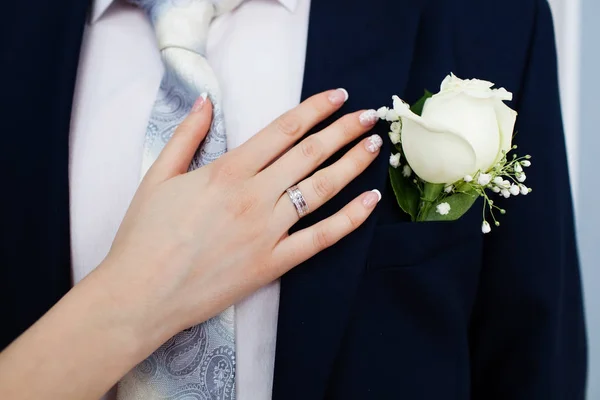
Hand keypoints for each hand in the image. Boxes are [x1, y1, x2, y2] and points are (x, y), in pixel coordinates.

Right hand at [100, 89, 382, 346]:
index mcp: (227, 171)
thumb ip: (186, 135)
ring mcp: (267, 232)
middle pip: (310, 154)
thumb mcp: (157, 176)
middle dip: (343, 131)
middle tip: (368, 116)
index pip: (283, 130)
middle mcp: (254, 196)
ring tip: (373, 146)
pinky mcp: (273, 264)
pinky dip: (350, 219)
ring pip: (321, 190)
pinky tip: (370, 201)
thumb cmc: (144, 235)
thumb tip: (206, 100)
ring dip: (351, 164)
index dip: (315, 109)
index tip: (338, 97)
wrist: (141, 294)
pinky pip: (321, 239)